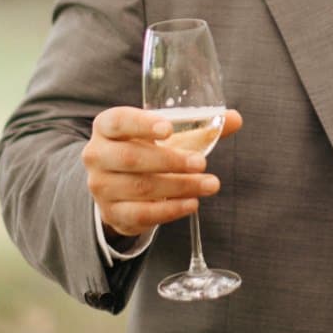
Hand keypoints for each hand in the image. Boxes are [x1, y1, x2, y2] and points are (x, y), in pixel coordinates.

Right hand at [82, 106, 241, 238]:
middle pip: (130, 158)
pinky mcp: (111, 212)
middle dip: (170, 161)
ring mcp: (101, 186)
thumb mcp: (169, 135)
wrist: (121, 185)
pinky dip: (170, 209)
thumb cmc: (148, 149)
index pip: (118, 121)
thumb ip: (200, 126)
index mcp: (108, 127)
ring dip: (179, 186)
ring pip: (139, 187)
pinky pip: (141, 213)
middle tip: (202, 163)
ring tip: (210, 184)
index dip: (141, 124)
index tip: (168, 128)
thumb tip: (235, 118)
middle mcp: (97, 155)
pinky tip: (193, 203)